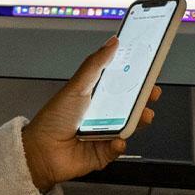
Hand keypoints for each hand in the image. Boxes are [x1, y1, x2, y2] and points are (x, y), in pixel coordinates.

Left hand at [22, 36, 161, 191]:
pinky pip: (119, 147)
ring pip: (129, 126)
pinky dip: (119, 144)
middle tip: (152, 92)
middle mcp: (102, 113)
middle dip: (144, 98)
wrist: (41, 151)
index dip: (135, 77)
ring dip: (138, 120)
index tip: (148, 69)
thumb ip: (96, 64)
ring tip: (143, 115)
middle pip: (129, 104)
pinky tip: (117, 139)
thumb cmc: (54, 117)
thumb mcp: (77, 86)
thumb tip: (112, 42)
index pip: (120, 83)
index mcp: (95, 95)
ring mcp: (104, 133)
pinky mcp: (104, 152)